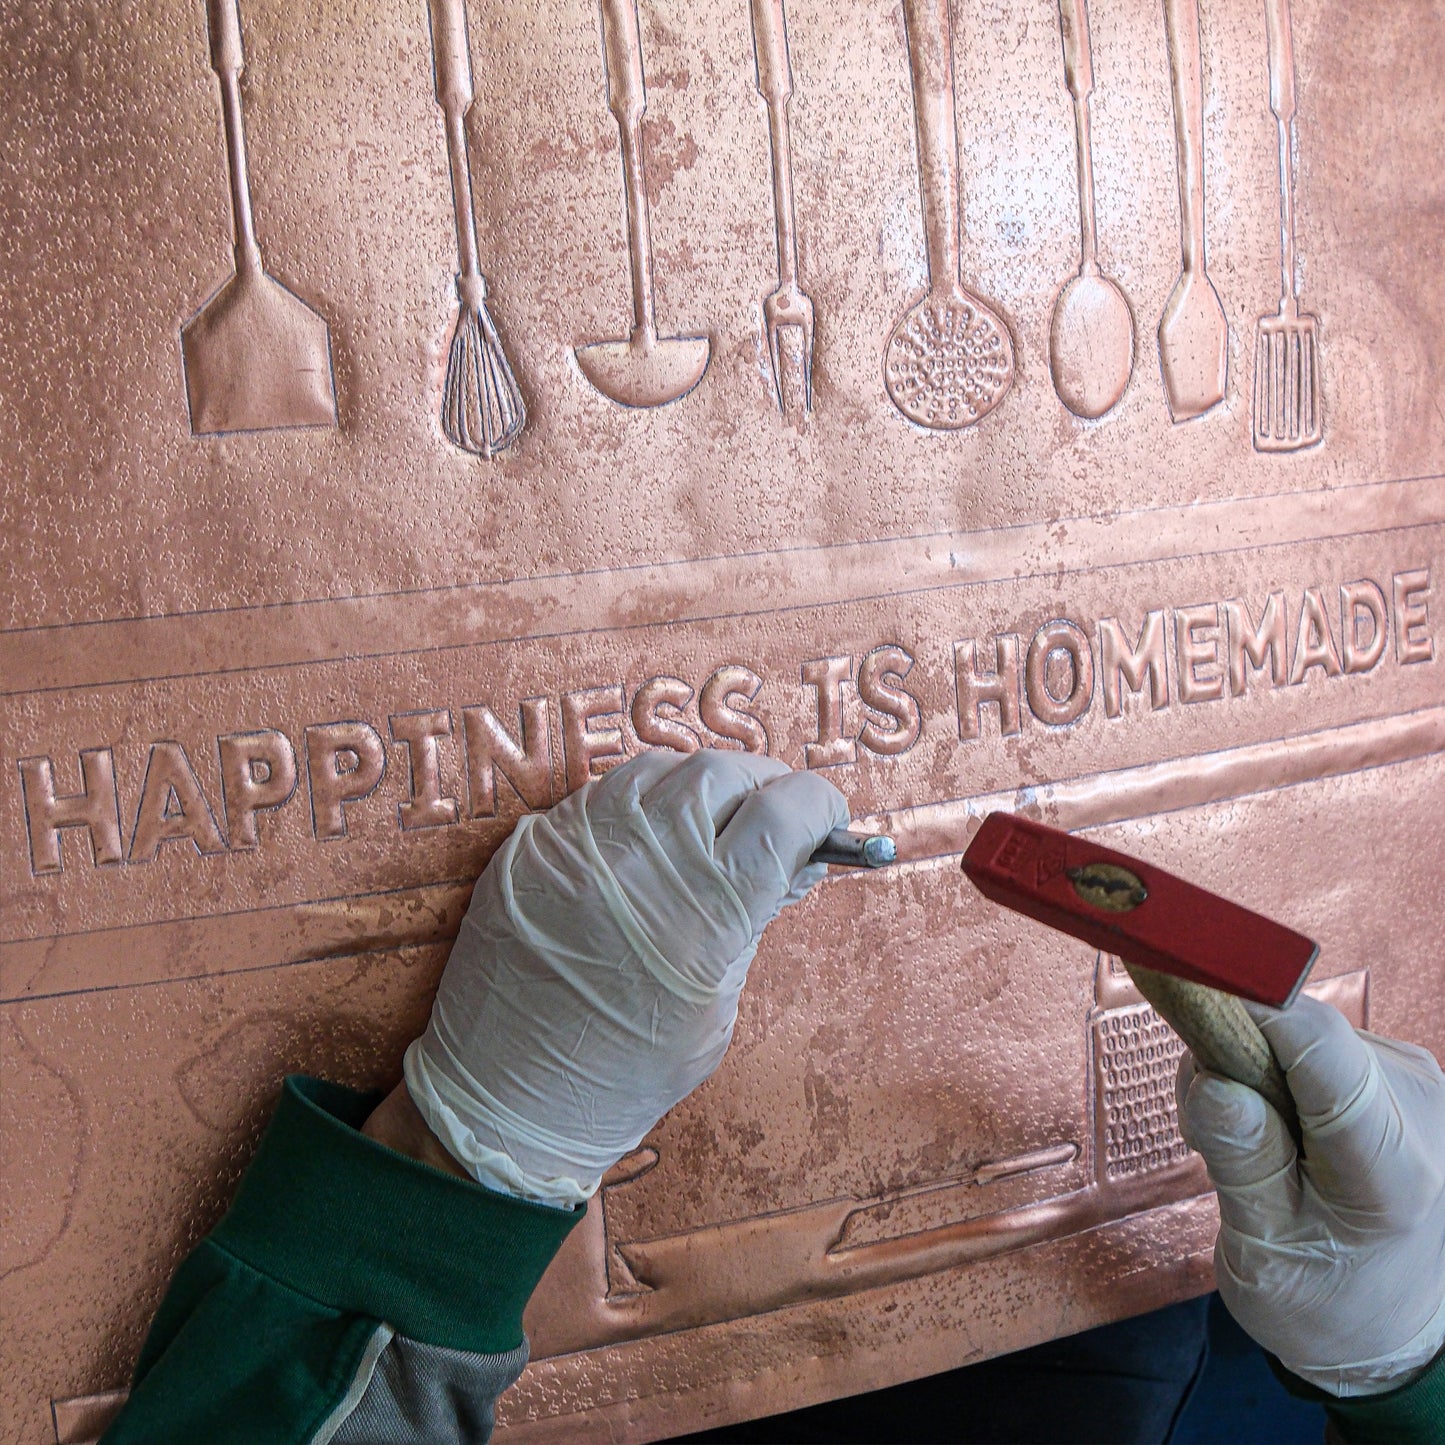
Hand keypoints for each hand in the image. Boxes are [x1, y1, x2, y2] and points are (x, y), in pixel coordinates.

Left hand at [402, 750, 847, 1206]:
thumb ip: (755, 921)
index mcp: (704, 914)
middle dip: (763, 787)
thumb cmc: (626, 1071)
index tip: (826, 821)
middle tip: (770, 821)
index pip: (785, 813)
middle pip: (726, 773)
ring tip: (709, 826)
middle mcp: (643, 863)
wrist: (507, 1097)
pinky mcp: (536, 843)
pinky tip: (650, 840)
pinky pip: (605, 791)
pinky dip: (644, 802)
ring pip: (664, 767)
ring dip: (702, 786)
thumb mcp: (717, 1006)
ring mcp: (582, 844)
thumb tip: (796, 860)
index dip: (820, 807)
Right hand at [1177, 993, 1444, 1395]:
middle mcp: (1423, 1112)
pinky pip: (1315, 1042)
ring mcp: (1419, 1087)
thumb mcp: (1263, 1256)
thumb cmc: (1327, 1305)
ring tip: (1248, 1146)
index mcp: (1393, 1168)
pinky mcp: (1403, 1074)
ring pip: (1301, 1032)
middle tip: (1205, 1132)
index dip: (1248, 997)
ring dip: (1252, 1068)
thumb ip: (1240, 1165)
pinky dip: (1277, 1072)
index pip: (1318, 1046)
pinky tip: (1278, 1129)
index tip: (1185, 971)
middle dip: (1231, 1057)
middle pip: (1299, 1032)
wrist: (1395, 1330)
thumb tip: (1211, 1083)